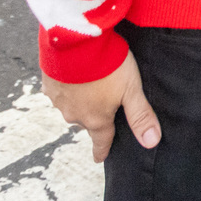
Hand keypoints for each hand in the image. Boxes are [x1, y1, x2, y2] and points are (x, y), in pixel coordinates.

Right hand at [43, 51, 160, 162]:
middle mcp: (74, 115)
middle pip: (88, 121)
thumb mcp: (131, 89)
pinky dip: (67, 85)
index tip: (99, 158)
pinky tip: (73, 74)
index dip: (102, 150)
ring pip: (72, 106)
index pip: (101, 141)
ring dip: (80, 100)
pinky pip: (58, 90)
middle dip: (95, 117)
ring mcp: (58, 100)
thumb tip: (152, 142)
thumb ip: (141, 115)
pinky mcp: (48, 83)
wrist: (75, 41)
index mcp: (96, 119)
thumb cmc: (108, 65)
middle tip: (103, 107)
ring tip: (90, 86)